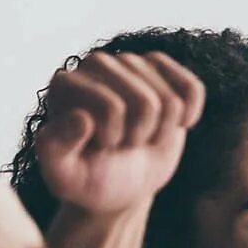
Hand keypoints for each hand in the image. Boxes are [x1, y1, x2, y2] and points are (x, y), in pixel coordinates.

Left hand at [35, 51, 204, 213]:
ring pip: (171, 100)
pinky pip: (192, 89)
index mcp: (64, 84)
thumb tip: (81, 118)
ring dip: (163, 130)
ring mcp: (131, 64)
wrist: (121, 182)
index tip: (100, 148)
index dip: (115, 137)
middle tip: (124, 144)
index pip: (111, 106)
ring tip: (141, 137)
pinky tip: (173, 125)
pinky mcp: (162, 70)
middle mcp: (95, 65)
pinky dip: (190, 115)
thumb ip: (55, 150)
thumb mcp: (64, 176)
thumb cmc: (89, 179)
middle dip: (142, 134)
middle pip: (146, 102)